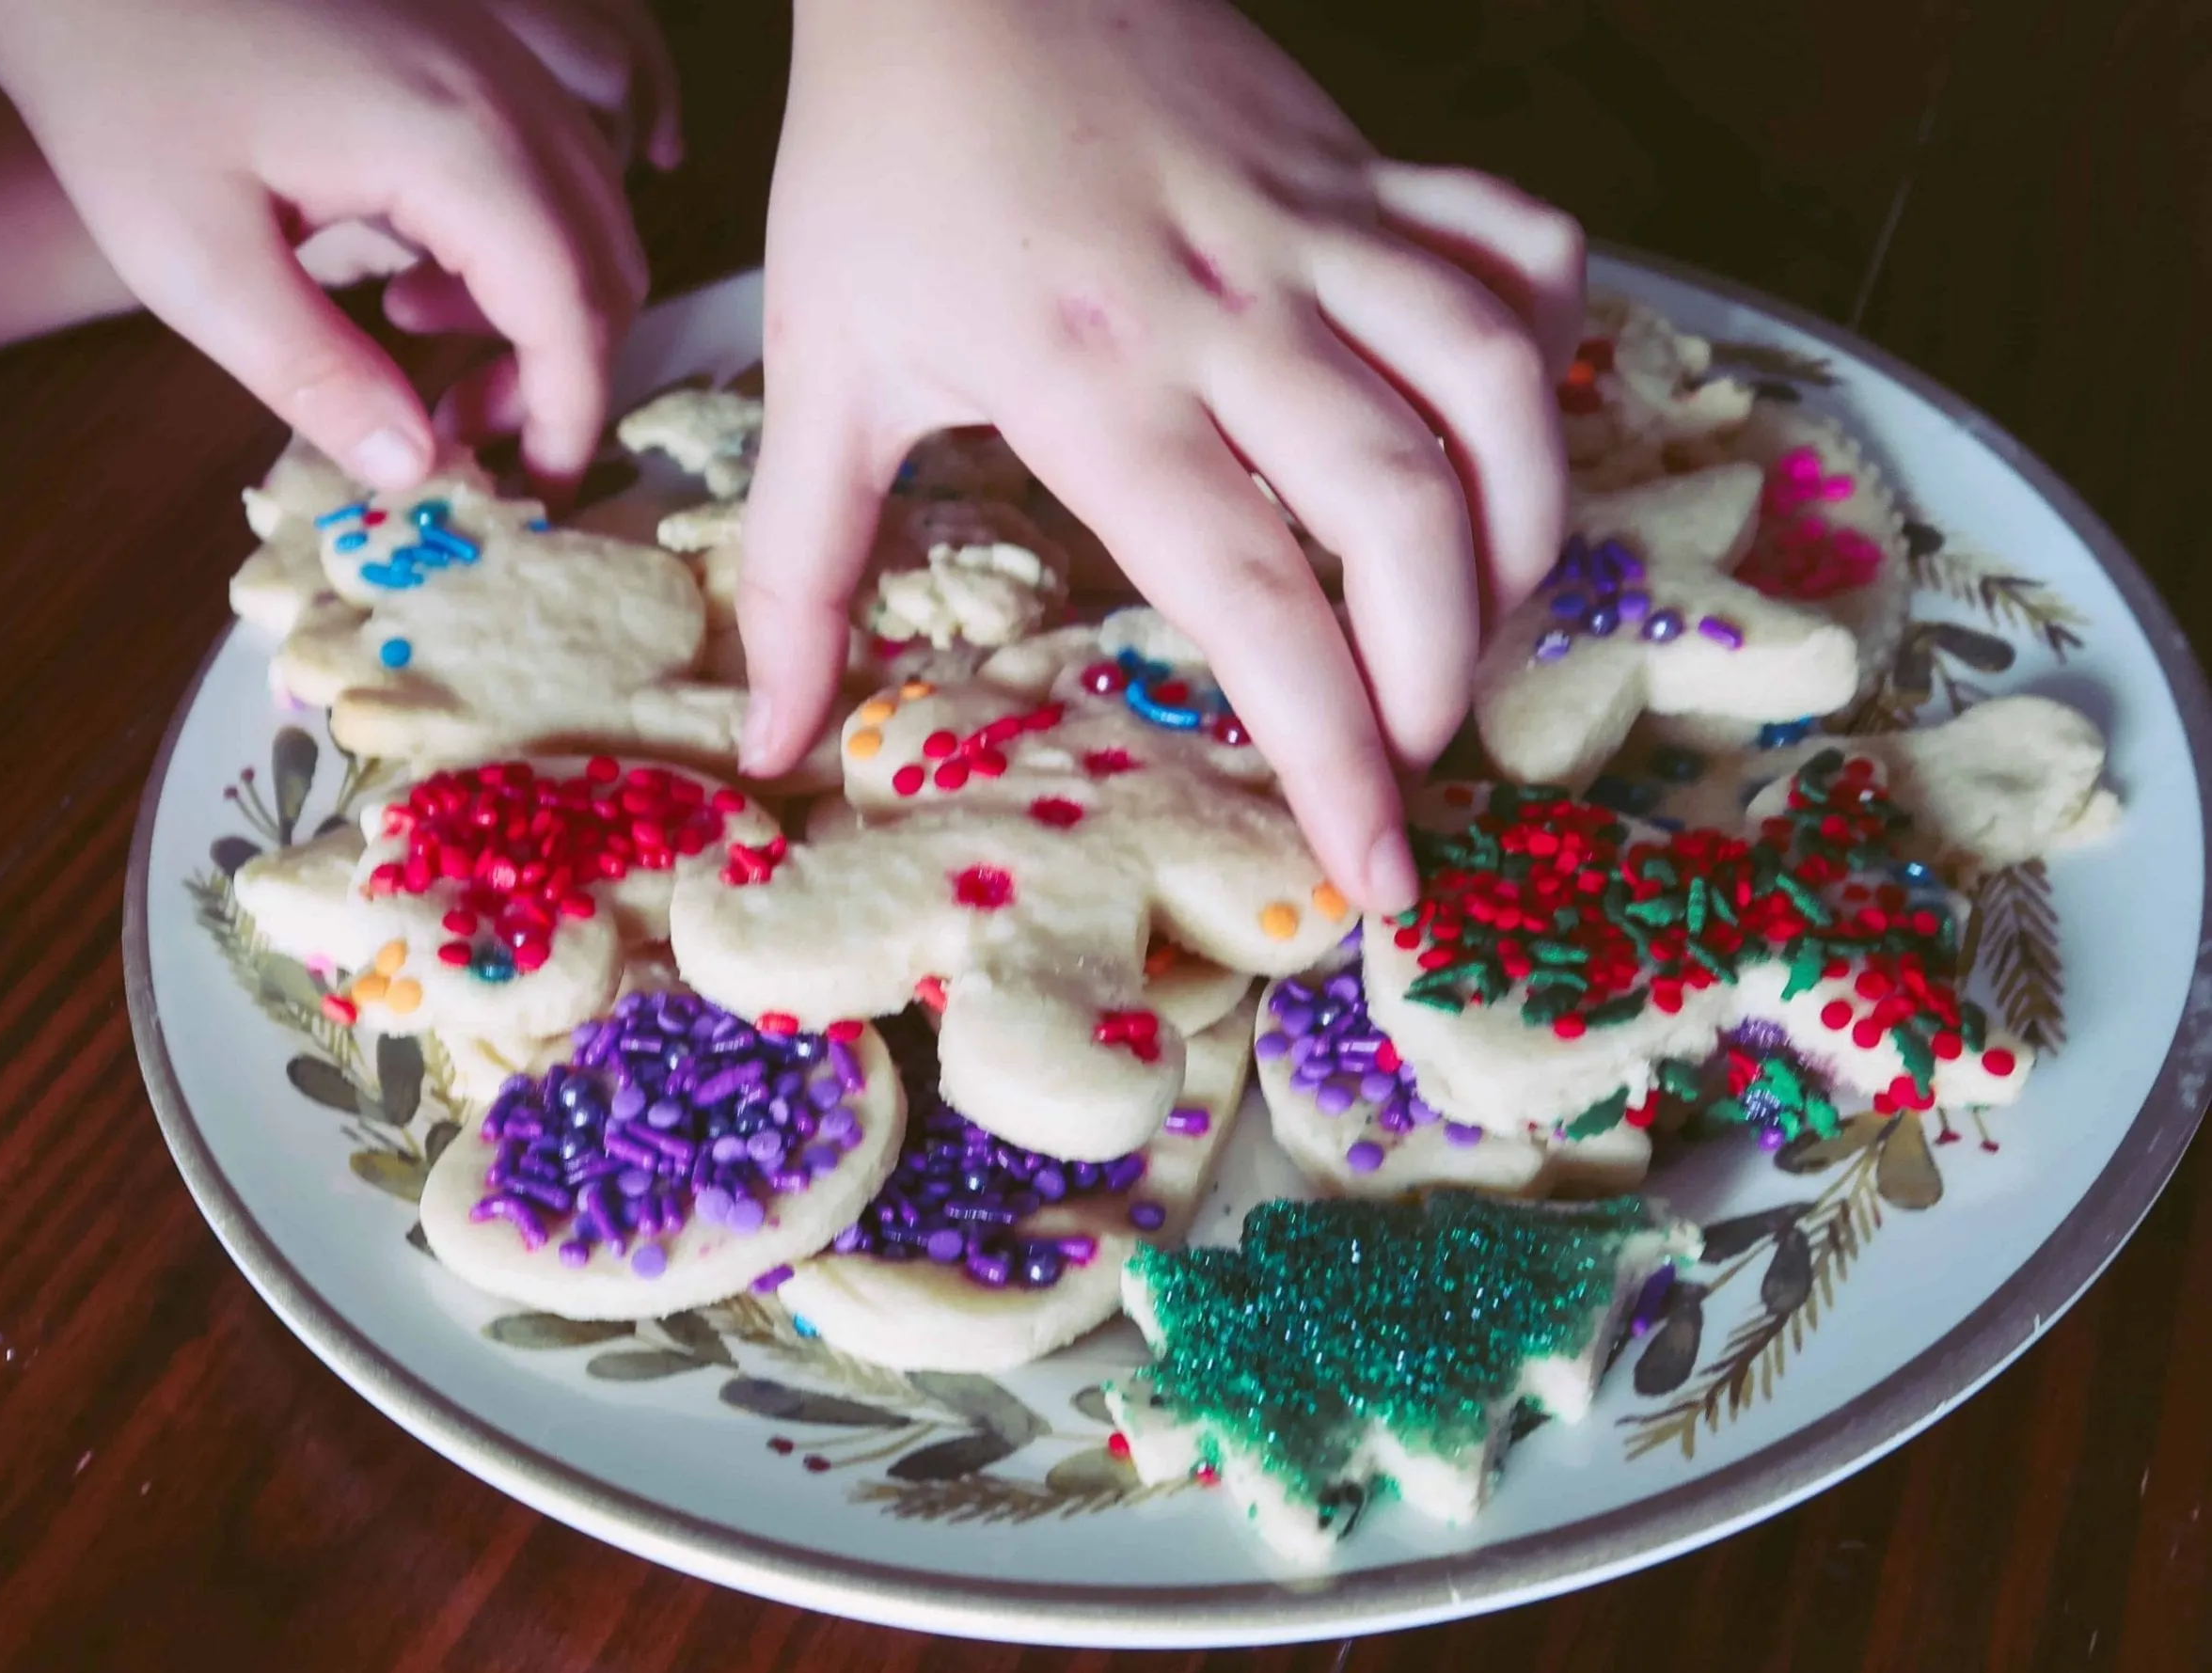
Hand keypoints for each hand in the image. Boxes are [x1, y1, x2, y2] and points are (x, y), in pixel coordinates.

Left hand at [0, 0, 670, 493]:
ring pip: (592, 208)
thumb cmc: (117, 86)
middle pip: (608, 259)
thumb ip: (316, 375)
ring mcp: (494, 53)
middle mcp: (504, 89)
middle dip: (562, 369)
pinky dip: (520, 235)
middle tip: (466, 431)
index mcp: (456, 145)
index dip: (571, 414)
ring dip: (542, 302)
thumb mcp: (195, 259)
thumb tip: (414, 470)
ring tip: (416, 333)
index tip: (537, 489)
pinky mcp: (465, 41)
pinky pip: (548, 158)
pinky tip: (414, 255)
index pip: (573, 307)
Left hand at [739, 0, 1581, 911]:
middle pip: (1412, 513)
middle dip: (1444, 666)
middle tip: (1415, 748)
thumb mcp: (818, 370)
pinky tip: (1509, 420)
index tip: (1377, 870)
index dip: (1335, 749)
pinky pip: (1512, 243)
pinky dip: (1547, 333)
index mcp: (1101, 386)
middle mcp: (1238, 313)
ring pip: (1500, 384)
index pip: (1257, 596)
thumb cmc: (880, 158)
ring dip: (1526, 526)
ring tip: (1488, 618)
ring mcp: (1320, 230)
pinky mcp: (1366, 164)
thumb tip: (769, 743)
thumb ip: (799, 570)